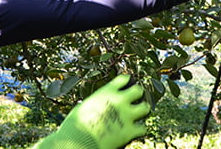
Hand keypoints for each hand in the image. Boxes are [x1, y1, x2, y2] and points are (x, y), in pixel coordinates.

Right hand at [32, 74, 149, 148]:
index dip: (126, 81)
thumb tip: (97, 106)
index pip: (124, 79)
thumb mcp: (84, 106)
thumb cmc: (76, 125)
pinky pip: (143, 128)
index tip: (128, 84)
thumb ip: (96, 102)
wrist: (78, 141)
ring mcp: (126, 115)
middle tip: (135, 100)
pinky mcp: (129, 131)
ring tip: (139, 114)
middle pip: (138, 90)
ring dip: (142, 111)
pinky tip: (135, 131)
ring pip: (145, 108)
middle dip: (137, 95)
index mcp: (107, 92)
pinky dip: (139, 129)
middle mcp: (119, 100)